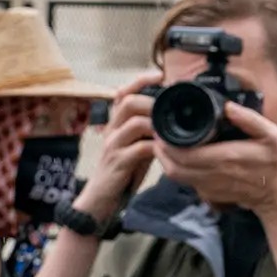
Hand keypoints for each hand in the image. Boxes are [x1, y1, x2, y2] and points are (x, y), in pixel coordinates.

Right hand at [78, 71, 161, 219]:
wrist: (101, 200)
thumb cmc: (123, 172)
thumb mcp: (137, 146)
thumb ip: (150, 132)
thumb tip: (175, 118)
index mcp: (116, 124)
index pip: (122, 93)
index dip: (140, 81)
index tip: (160, 75)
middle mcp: (112, 130)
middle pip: (127, 101)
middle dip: (153, 101)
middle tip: (172, 108)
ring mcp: (113, 146)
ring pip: (134, 122)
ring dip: (158, 124)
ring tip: (172, 129)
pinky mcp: (118, 163)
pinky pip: (140, 148)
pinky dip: (157, 147)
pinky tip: (167, 150)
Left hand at [154, 103, 276, 218]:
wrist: (276, 192)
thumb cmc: (273, 162)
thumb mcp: (271, 135)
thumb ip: (250, 119)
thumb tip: (228, 106)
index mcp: (227, 157)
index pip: (184, 153)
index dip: (167, 142)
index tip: (163, 127)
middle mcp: (214, 174)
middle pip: (173, 165)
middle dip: (160, 149)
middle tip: (158, 133)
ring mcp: (208, 186)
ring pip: (174, 174)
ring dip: (164, 159)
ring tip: (164, 142)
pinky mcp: (206, 192)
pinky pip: (182, 180)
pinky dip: (174, 167)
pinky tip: (178, 155)